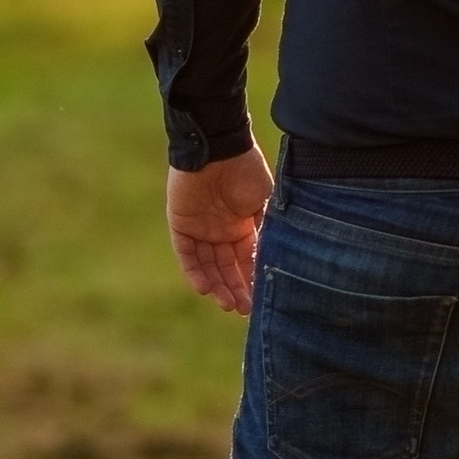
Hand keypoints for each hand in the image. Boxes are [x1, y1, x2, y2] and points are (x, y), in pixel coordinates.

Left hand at [167, 145, 271, 314]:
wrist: (219, 147)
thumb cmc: (246, 171)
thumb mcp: (265, 204)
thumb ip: (266, 230)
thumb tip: (277, 261)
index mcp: (243, 225)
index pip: (248, 259)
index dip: (253, 279)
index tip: (262, 301)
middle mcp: (221, 231)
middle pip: (227, 267)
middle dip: (236, 289)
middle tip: (245, 311)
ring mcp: (201, 229)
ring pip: (208, 266)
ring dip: (217, 286)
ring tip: (228, 305)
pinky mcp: (181, 225)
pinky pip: (187, 255)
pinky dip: (195, 272)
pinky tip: (205, 289)